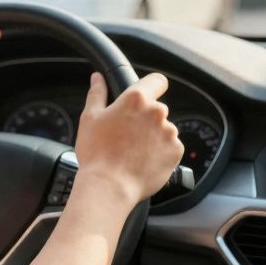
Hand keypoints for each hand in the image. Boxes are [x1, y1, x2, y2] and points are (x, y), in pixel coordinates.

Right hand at [73, 72, 184, 204]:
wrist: (110, 186)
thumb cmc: (97, 153)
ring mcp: (169, 132)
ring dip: (154, 136)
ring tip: (134, 151)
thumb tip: (98, 78)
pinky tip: (143, 160)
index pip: (157, 80)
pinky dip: (160, 152)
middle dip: (145, 118)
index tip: (146, 95)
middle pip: (157, 109)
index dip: (152, 86)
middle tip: (128, 134)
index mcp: (136, 99)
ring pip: (164, 129)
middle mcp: (157, 112)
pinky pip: (170, 147)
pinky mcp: (176, 151)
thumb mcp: (90, 118)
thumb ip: (97, 93)